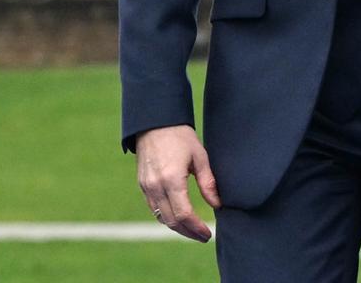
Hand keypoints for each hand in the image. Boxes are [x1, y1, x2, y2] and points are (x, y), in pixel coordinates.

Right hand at [135, 124, 220, 240]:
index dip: (196, 227)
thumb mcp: (200, 157)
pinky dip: (167, 217)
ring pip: (161, 217)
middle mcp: (156, 186)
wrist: (154, 123)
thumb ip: (208, 182)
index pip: (184, 214)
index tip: (208, 234)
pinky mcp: (143, 185)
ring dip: (177, 227)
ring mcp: (146, 187)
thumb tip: (217, 204)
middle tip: (203, 237)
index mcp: (171, 179)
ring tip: (193, 230)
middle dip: (188, 232)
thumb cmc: (180, 137)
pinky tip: (179, 218)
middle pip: (171, 220)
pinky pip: (154, 208)